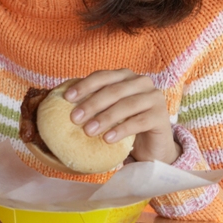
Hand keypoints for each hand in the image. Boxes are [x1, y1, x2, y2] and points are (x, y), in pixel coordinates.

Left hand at [63, 69, 179, 163]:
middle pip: (113, 90)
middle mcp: (142, 83)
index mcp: (125, 76)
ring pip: (126, 105)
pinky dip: (121, 130)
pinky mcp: (161, 116)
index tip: (66, 98)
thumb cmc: (124, 125)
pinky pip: (138, 121)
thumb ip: (91, 103)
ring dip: (104, 118)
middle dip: (91, 104)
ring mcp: (154, 98)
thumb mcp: (106, 111)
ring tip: (88, 131)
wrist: (152, 146)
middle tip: (74, 118)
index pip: (102, 76)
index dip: (84, 85)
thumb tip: (60, 100)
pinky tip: (107, 139)